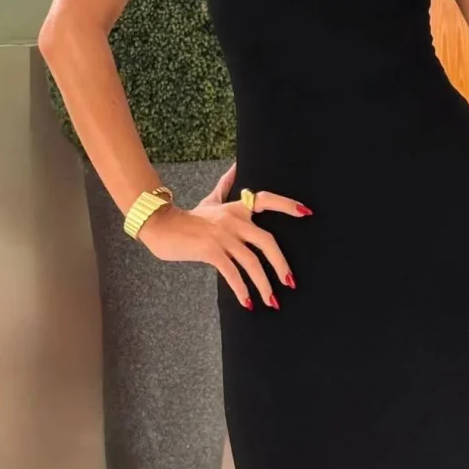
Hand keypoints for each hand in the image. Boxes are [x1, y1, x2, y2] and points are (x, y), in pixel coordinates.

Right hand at [137, 163, 312, 310]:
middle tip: (291, 283)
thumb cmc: (189, 217)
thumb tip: (236, 165)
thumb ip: (225, 185)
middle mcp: (232, 219)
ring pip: (251, 261)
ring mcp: (222, 235)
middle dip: (281, 264)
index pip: (265, 200)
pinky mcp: (210, 250)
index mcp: (235, 207)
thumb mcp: (210, 200)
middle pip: (266, 241)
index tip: (306, 213)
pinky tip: (247, 303)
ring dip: (264, 284)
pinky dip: (242, 289)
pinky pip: (232, 272)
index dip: (286, 205)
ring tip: (272, 301)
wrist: (162, 226)